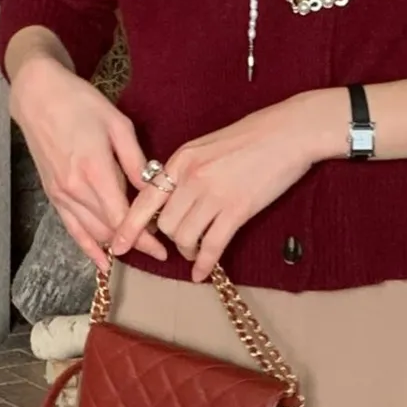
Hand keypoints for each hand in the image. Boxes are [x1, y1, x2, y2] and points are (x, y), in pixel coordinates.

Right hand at [9, 54, 166, 270]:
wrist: (38, 96)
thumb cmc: (81, 103)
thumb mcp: (118, 125)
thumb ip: (135, 162)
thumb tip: (153, 191)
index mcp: (95, 170)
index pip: (122, 218)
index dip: (143, 238)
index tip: (162, 248)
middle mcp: (75, 188)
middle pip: (109, 230)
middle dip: (135, 242)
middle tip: (159, 247)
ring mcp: (61, 194)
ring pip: (92, 233)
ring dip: (116, 245)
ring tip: (139, 249)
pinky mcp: (53, 195)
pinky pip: (72, 230)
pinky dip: (88, 249)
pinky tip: (103, 263)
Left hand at [111, 90, 344, 281]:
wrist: (289, 133)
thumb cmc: (254, 136)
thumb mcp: (208, 146)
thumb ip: (188, 170)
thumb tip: (175, 197)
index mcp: (181, 160)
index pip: (145, 199)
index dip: (128, 227)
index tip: (117, 245)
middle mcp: (191, 178)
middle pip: (164, 224)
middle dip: (170, 239)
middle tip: (183, 243)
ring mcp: (213, 194)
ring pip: (184, 237)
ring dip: (188, 250)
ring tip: (197, 251)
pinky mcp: (237, 209)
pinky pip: (212, 246)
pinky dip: (205, 264)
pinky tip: (204, 273)